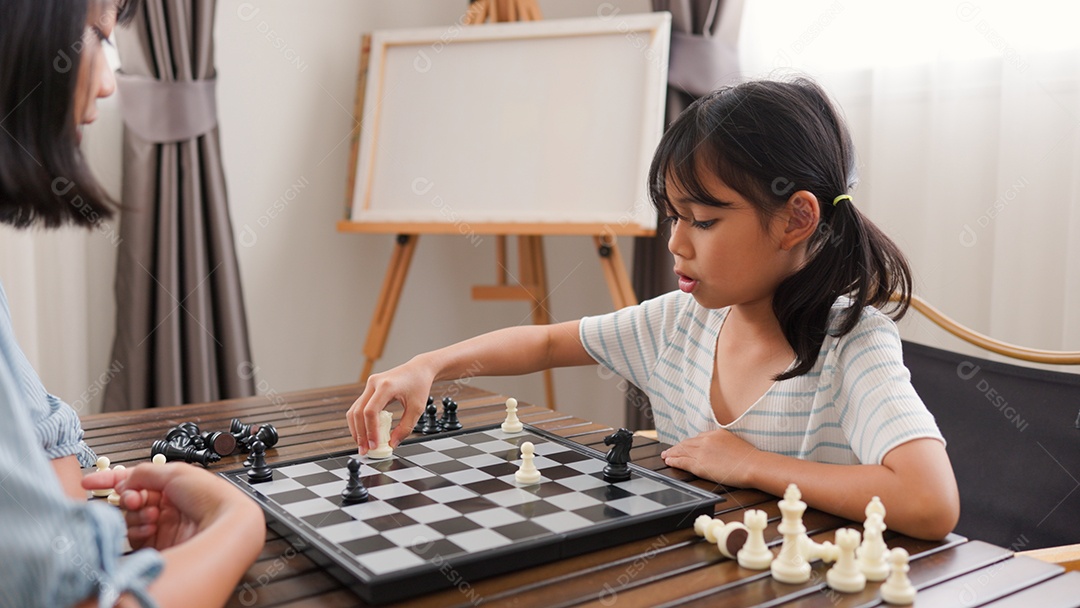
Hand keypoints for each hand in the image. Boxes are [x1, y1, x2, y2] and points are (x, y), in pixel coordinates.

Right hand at [82, 461, 261, 549]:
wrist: (224, 521)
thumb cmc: (210, 495)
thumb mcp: (175, 472)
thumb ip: (143, 474)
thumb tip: (123, 480)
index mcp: (170, 482)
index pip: (133, 478)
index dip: (111, 479)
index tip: (91, 481)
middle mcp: (164, 503)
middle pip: (128, 499)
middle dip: (128, 498)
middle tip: (135, 499)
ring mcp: (161, 524)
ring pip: (129, 518)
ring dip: (136, 515)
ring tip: (151, 514)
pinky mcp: (159, 543)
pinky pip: (135, 536)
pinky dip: (138, 530)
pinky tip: (150, 527)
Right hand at [347, 356, 435, 454]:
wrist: (419, 369)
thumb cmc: (419, 385)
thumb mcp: (417, 409)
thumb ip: (405, 428)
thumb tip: (392, 444)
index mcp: (386, 386)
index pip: (370, 412)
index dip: (370, 431)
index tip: (374, 445)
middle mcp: (374, 383)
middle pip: (358, 412)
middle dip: (360, 433)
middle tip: (364, 449)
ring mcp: (370, 385)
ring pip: (354, 410)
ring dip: (356, 429)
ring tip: (362, 444)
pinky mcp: (369, 389)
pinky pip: (359, 407)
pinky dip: (360, 421)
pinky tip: (364, 433)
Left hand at [660, 429, 759, 486]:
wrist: (753, 465)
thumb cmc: (750, 459)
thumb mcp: (736, 443)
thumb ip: (724, 444)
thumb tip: (720, 450)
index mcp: (716, 433)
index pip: (698, 438)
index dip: (689, 443)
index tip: (684, 445)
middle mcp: (707, 440)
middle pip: (687, 443)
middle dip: (677, 447)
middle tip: (669, 450)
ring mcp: (702, 451)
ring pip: (682, 451)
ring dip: (672, 453)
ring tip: (665, 455)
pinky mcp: (699, 464)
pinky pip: (682, 461)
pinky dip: (674, 460)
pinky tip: (669, 461)